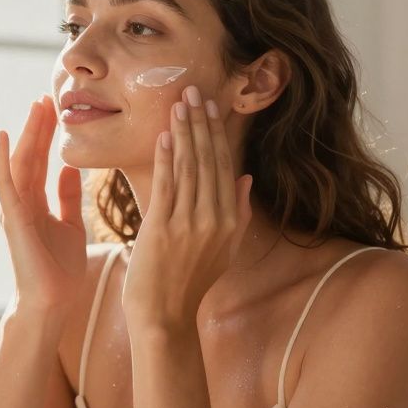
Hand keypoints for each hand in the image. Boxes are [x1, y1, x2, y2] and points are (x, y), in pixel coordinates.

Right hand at [0, 96, 86, 316]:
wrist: (53, 302)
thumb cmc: (60, 270)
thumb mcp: (71, 226)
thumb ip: (68, 198)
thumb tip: (70, 169)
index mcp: (37, 204)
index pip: (42, 161)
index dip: (48, 136)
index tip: (55, 109)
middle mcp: (23, 203)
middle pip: (31, 157)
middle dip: (38, 127)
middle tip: (46, 97)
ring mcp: (16, 209)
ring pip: (20, 164)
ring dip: (26, 135)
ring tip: (34, 107)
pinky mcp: (13, 218)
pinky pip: (6, 183)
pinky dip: (4, 159)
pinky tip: (5, 137)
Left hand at [121, 85, 252, 332]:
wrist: (165, 316)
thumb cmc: (190, 283)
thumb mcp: (225, 250)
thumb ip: (238, 212)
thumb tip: (244, 177)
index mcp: (231, 221)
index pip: (224, 167)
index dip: (216, 134)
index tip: (210, 106)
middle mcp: (215, 220)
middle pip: (208, 161)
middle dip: (200, 123)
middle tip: (192, 91)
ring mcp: (189, 224)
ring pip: (188, 168)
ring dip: (183, 132)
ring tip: (178, 104)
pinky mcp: (163, 229)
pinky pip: (167, 185)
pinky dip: (166, 158)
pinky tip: (165, 135)